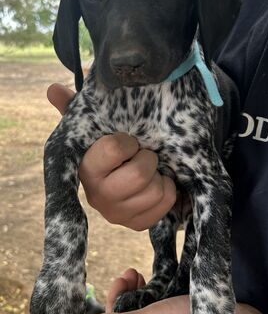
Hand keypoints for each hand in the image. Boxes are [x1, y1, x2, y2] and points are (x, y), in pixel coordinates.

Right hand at [47, 83, 175, 230]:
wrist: (122, 179)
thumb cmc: (108, 149)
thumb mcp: (91, 128)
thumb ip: (72, 108)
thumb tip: (53, 89)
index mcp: (85, 169)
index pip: (116, 148)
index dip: (129, 142)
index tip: (128, 142)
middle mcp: (97, 196)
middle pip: (140, 174)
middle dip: (148, 159)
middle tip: (144, 155)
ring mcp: (117, 214)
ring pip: (156, 190)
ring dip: (159, 175)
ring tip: (151, 171)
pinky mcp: (136, 225)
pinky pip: (166, 203)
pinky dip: (168, 190)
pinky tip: (157, 184)